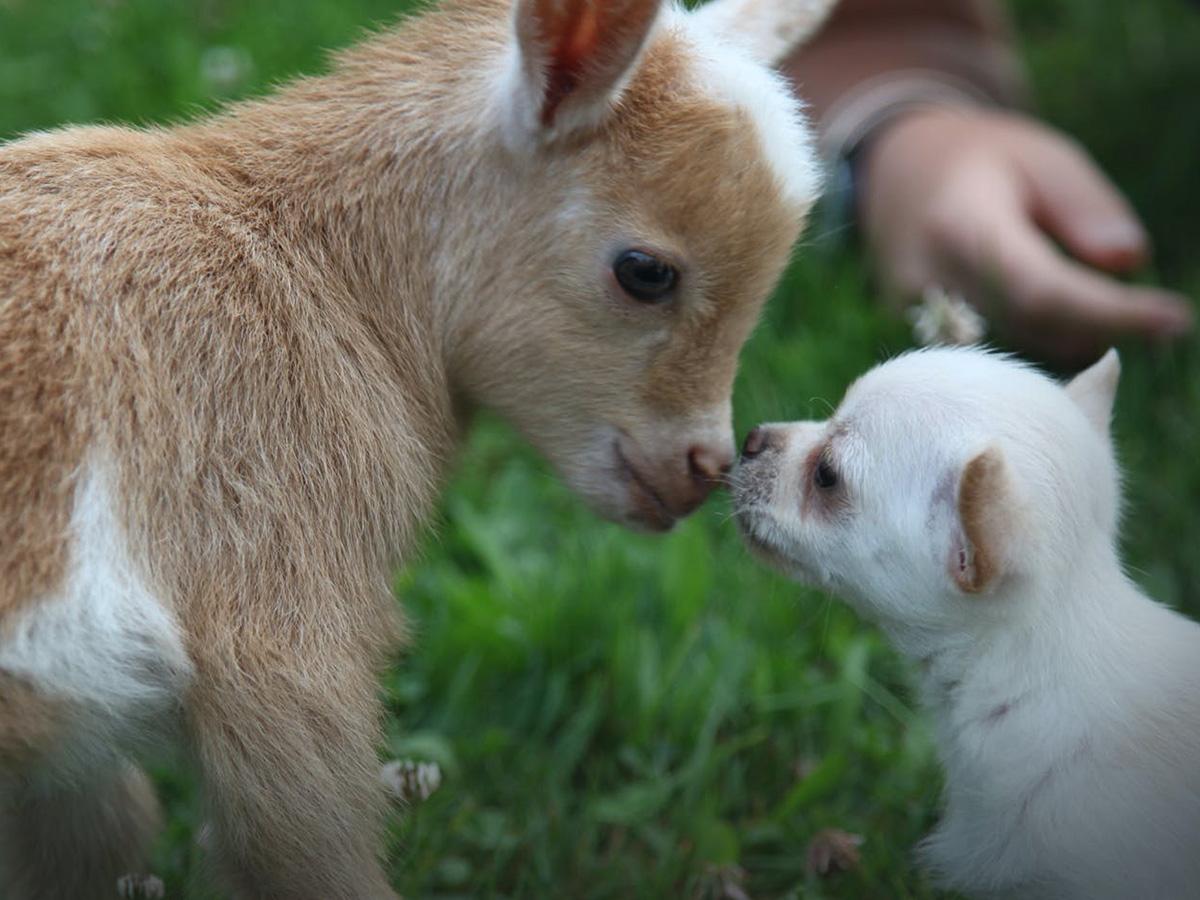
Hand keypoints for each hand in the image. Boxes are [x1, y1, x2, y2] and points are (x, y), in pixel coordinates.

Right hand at [857, 107, 1193, 363]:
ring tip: (1108, 316)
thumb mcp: (1043, 157)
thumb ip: (1085, 207)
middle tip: (1157, 321)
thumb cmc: (980, 159)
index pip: (1041, 290)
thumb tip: (1129, 260)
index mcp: (960, 226)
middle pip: (1028, 332)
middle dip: (1100, 332)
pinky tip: (1061, 327)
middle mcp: (927, 281)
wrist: (894, 173)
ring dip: (1069, 345)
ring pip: (1008, 355)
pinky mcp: (911, 337)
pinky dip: (1032, 349)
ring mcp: (911, 317)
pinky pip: (985, 358)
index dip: (1109, 312)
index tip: (1176, 319)